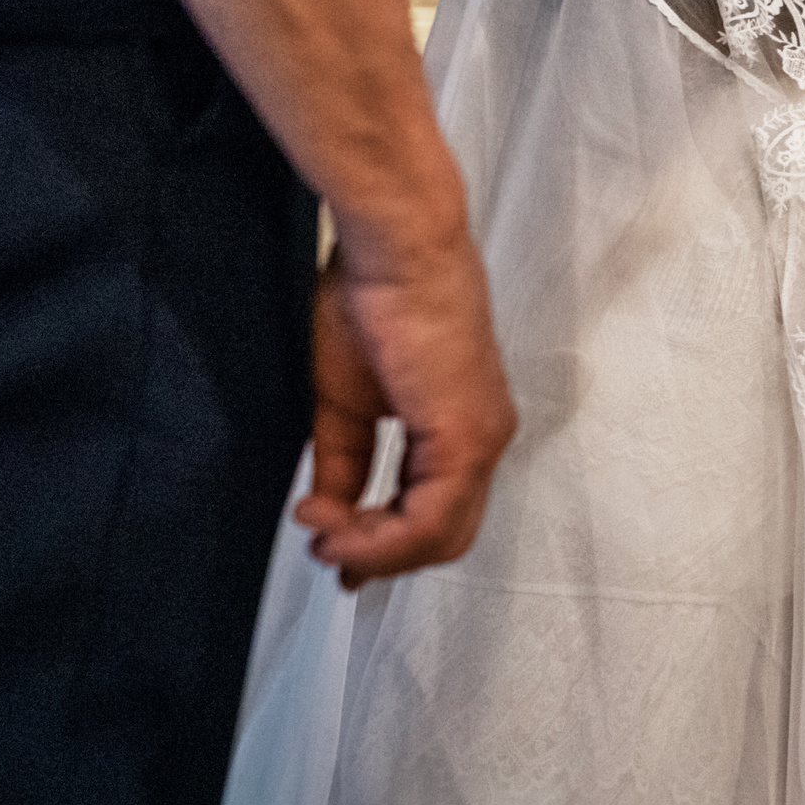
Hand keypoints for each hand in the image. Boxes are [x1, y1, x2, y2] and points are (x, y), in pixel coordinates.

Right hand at [294, 231, 515, 589]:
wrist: (393, 248)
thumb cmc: (371, 300)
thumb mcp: (346, 403)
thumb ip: (346, 463)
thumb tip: (331, 514)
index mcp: (462, 426)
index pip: (436, 514)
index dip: (383, 544)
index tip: (332, 549)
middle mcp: (484, 438)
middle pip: (443, 537)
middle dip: (378, 556)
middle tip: (325, 551)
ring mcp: (482, 440)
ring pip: (438, 537)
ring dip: (372, 549)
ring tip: (319, 532)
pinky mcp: (465, 436)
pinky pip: (429, 518)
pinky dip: (379, 535)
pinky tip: (334, 523)